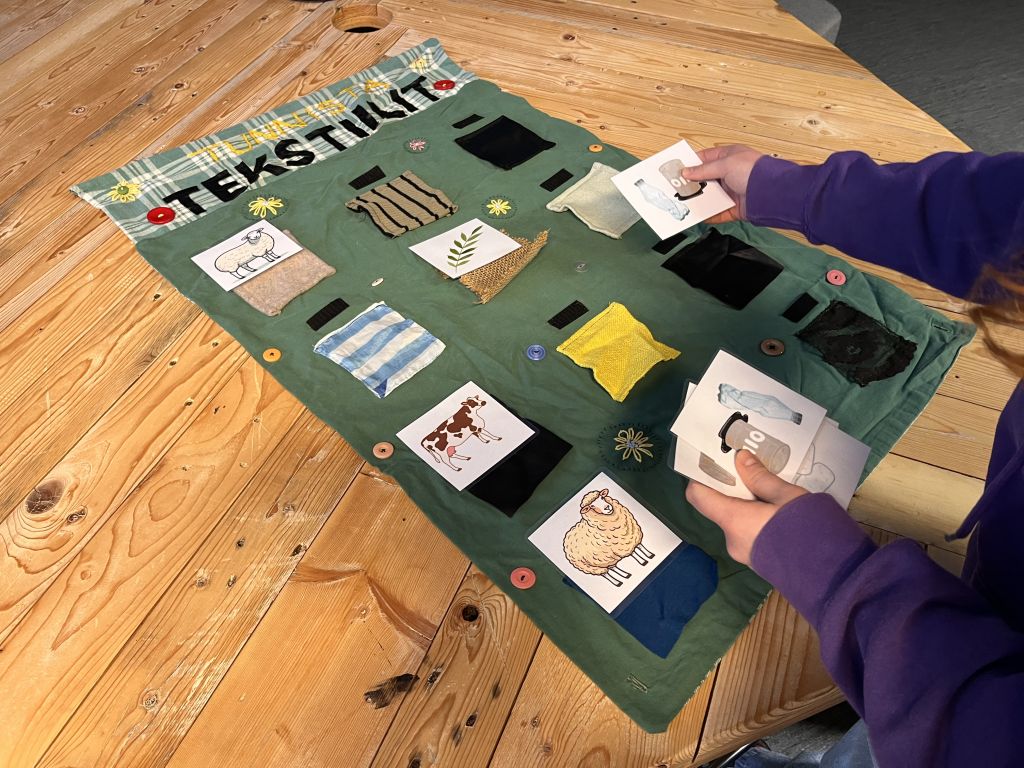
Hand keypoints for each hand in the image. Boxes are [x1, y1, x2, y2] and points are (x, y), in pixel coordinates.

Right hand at [682, 144, 764, 223]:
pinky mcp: (734, 208)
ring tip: (683, 202)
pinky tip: (698, 215)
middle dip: (692, 184)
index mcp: (729, 157)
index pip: (705, 158)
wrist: (771, 192)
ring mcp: (732, 191)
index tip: (677, 169)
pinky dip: (709, 215)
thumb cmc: (753, 171)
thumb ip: (704, 170)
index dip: (691, 163)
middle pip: (706, 179)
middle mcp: (730, 174)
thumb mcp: (725, 164)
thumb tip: (687, 172)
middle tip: (676, 187)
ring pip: (710, 197)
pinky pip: (717, 213)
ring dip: (698, 200)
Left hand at [685, 450, 806, 565]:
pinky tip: (781, 513)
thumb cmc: (810, 532)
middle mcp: (732, 541)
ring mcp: (746, 555)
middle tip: (752, 469)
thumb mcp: (788, 496)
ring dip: (750, 505)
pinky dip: (759, 521)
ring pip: (739, 522)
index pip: (698, 496)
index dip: (701, 477)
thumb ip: (761, 478)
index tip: (714, 462)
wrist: (836, 577)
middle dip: (734, 488)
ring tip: (772, 490)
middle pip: (721, 508)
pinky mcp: (760, 563)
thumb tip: (740, 458)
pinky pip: (751, 535)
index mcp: (734, 522)